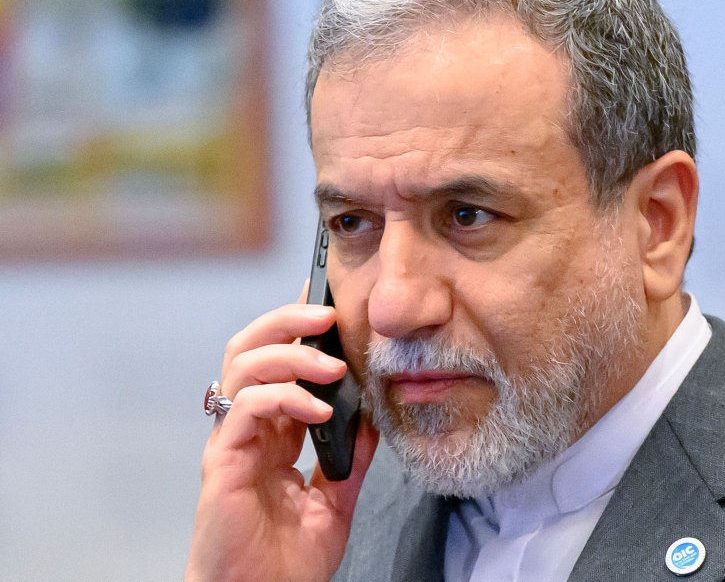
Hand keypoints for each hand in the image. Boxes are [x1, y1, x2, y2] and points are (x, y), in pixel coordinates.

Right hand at [185, 284, 378, 581]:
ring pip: (242, 365)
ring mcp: (231, 441)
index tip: (328, 298)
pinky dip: (283, 397)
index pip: (278, 361)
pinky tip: (317, 410)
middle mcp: (247, 428)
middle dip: (287, 319)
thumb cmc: (288, 558)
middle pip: (250, 347)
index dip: (297, 325)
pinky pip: (245, 408)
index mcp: (272, 431)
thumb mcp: (336, 498)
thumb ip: (351, 456)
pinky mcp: (221, 462)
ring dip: (290, 353)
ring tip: (331, 365)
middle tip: (328, 313)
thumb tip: (374, 414)